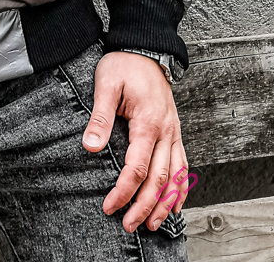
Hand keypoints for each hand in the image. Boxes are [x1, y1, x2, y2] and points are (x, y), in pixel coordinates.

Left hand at [82, 51, 187, 232]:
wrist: (146, 48)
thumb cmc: (125, 64)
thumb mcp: (107, 84)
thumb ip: (100, 117)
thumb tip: (90, 147)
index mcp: (148, 122)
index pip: (137, 167)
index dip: (124, 191)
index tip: (110, 206)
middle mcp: (166, 131)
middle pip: (159, 180)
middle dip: (144, 206)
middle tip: (128, 225)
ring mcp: (173, 132)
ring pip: (176, 177)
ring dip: (166, 204)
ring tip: (153, 225)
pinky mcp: (175, 132)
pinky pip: (183, 165)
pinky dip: (181, 188)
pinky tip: (175, 204)